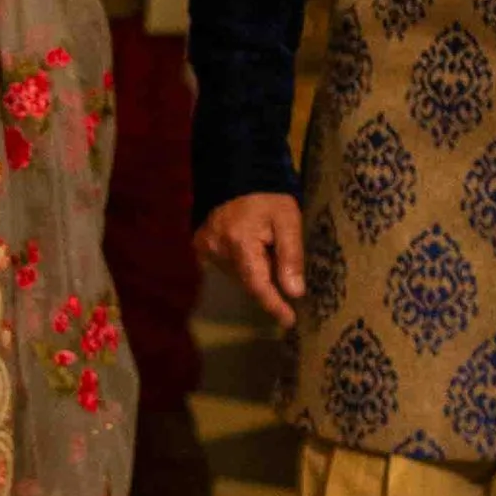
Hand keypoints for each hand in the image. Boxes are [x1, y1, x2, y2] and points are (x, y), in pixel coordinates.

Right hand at [196, 189, 303, 330]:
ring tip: (266, 249)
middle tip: (286, 271)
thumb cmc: (268, 197)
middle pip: (248, 280)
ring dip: (255, 272)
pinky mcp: (200, 245)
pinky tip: (251, 248)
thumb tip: (294, 292)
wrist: (237, 174)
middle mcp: (217, 248)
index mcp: (239, 241)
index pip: (258, 284)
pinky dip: (242, 264)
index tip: (289, 321)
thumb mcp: (288, 220)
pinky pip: (226, 266)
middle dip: (268, 282)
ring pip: (236, 275)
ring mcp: (205, 247)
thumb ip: (290, 256)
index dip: (274, 305)